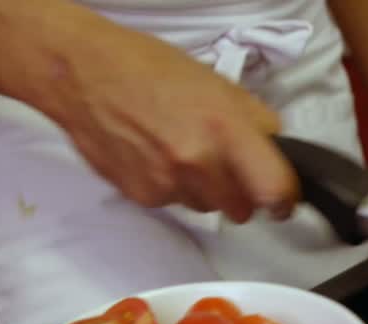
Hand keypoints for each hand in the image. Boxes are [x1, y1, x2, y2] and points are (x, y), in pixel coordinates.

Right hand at [44, 26, 298, 222]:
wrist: (83, 74)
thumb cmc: (149, 69)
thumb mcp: (217, 84)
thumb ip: (254, 121)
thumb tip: (277, 151)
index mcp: (225, 129)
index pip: (274, 190)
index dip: (285, 199)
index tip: (284, 200)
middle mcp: (198, 163)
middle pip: (243, 210)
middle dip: (242, 193)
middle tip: (227, 165)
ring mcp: (168, 184)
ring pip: (208, 209)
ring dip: (206, 191)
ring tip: (183, 151)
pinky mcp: (143, 197)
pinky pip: (175, 205)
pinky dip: (174, 188)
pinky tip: (157, 156)